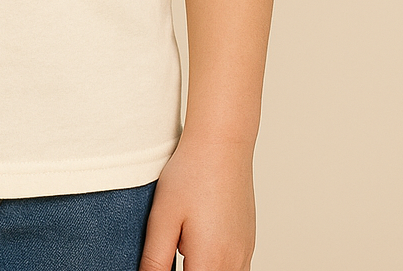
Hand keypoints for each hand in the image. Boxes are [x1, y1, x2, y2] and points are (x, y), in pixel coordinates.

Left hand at [140, 135, 256, 270]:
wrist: (222, 144)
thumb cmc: (191, 175)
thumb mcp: (163, 218)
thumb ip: (155, 259)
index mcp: (210, 262)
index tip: (160, 261)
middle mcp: (233, 263)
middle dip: (186, 268)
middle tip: (173, 244)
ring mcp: (244, 253)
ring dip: (201, 267)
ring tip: (183, 241)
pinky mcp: (248, 241)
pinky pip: (233, 267)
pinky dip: (214, 262)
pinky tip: (198, 239)